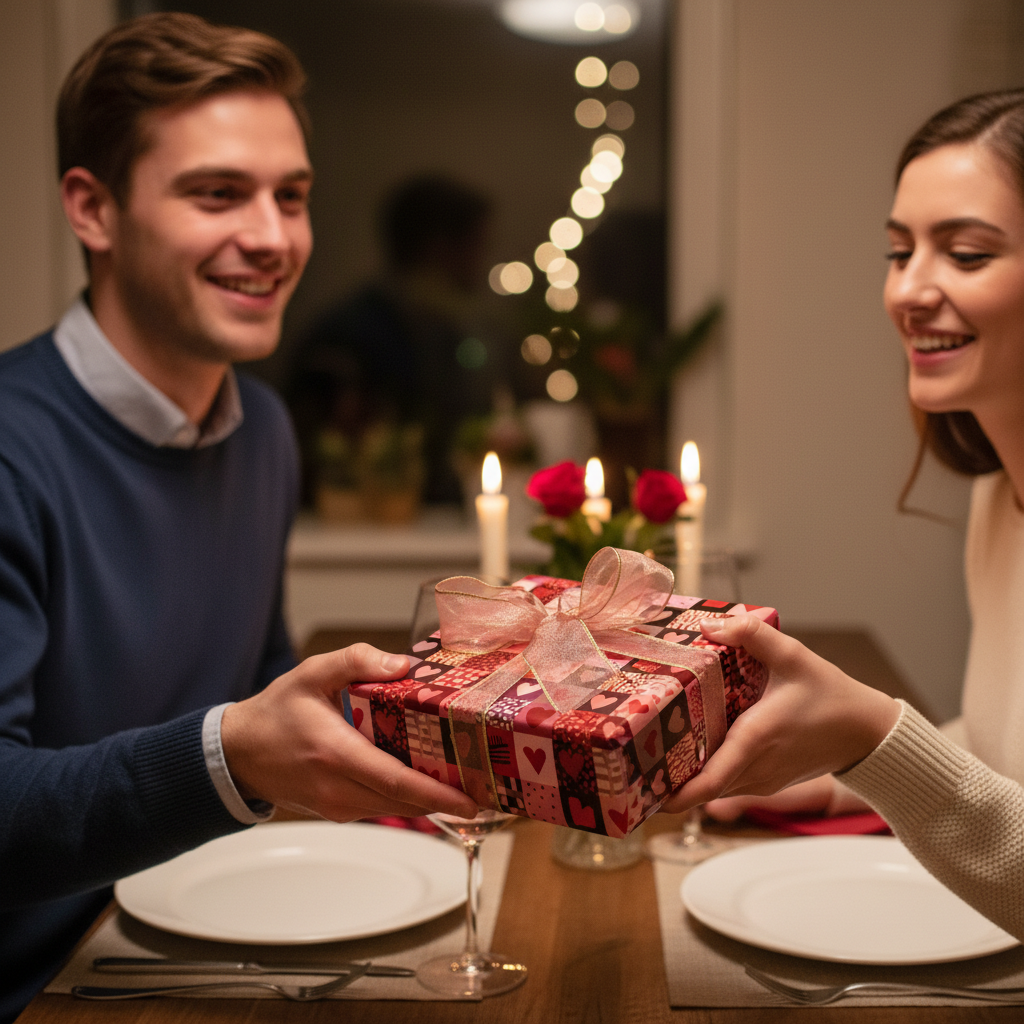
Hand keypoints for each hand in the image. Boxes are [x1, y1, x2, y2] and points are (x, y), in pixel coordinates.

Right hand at [221, 644, 478, 820]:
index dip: (437, 794)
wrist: (238, 753)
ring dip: (433, 801)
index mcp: (336, 754)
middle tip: (491, 789)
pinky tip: (434, 782)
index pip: (396, 782)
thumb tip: (403, 664)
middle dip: (450, 799)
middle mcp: (339, 789)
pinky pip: (382, 806)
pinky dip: (410, 799)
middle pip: (405, 802)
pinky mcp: (340, 810)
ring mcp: (339, 805)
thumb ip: (356, 660)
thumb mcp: (312, 673)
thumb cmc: (275, 713)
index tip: (472, 799)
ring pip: (396, 808)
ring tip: (473, 785)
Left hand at [660, 615, 899, 813]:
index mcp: (756, 740)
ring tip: (648, 758)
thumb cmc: (832, 695)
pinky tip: (686, 751)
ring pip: (714, 787)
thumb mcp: (794, 655)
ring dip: (684, 779)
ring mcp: (762, 780)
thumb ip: (752, 635)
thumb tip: (709, 625)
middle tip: (631, 764)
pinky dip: (705, 775)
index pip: (710, 779)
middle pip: (702, 787)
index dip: (678, 793)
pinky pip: (728, 782)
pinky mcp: (766, 781)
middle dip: (667, 781)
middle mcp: (755, 768)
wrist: (868, 733)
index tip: (648, 791)